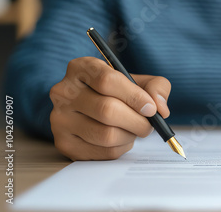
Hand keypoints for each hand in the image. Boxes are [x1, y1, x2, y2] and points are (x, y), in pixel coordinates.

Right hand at [49, 57, 170, 160]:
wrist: (93, 111)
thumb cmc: (120, 93)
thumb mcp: (139, 81)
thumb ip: (156, 87)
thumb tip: (160, 108)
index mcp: (81, 68)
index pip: (107, 81)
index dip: (134, 97)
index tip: (151, 108)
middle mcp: (63, 91)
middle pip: (107, 110)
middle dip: (137, 121)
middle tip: (149, 125)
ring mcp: (60, 119)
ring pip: (105, 134)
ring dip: (129, 136)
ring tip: (134, 130)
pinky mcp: (64, 143)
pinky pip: (102, 152)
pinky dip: (120, 148)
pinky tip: (121, 139)